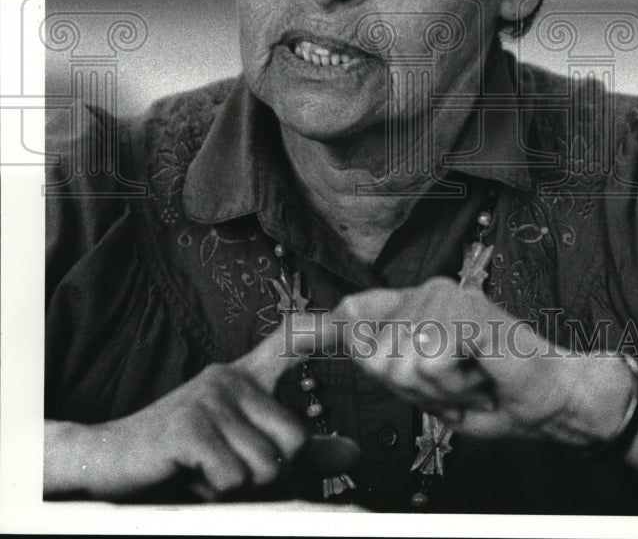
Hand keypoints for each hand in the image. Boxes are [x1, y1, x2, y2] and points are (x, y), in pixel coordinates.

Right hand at [45, 316, 358, 501]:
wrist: (109, 462)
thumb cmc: (183, 459)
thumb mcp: (244, 452)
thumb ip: (298, 452)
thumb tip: (355, 451)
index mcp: (245, 377)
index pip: (291, 341)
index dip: (323, 330)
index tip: (350, 320)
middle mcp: (230, 377)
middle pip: (295, 440)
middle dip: (270, 473)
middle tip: (226, 467)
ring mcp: (210, 397)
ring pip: (265, 467)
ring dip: (237, 486)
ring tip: (203, 470)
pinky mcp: (190, 425)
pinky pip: (233, 477)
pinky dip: (214, 491)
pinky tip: (188, 474)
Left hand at [326, 276, 632, 447]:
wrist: (555, 399)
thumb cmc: (494, 393)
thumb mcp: (430, 384)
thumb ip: (388, 360)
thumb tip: (339, 331)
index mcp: (416, 306)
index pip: (354, 311)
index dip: (318, 329)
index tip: (285, 337)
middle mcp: (427, 291)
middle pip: (372, 353)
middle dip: (408, 389)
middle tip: (454, 386)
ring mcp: (447, 296)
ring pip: (400, 363)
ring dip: (437, 391)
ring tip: (471, 380)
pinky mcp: (467, 309)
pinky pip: (429, 363)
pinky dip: (454, 385)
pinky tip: (480, 375)